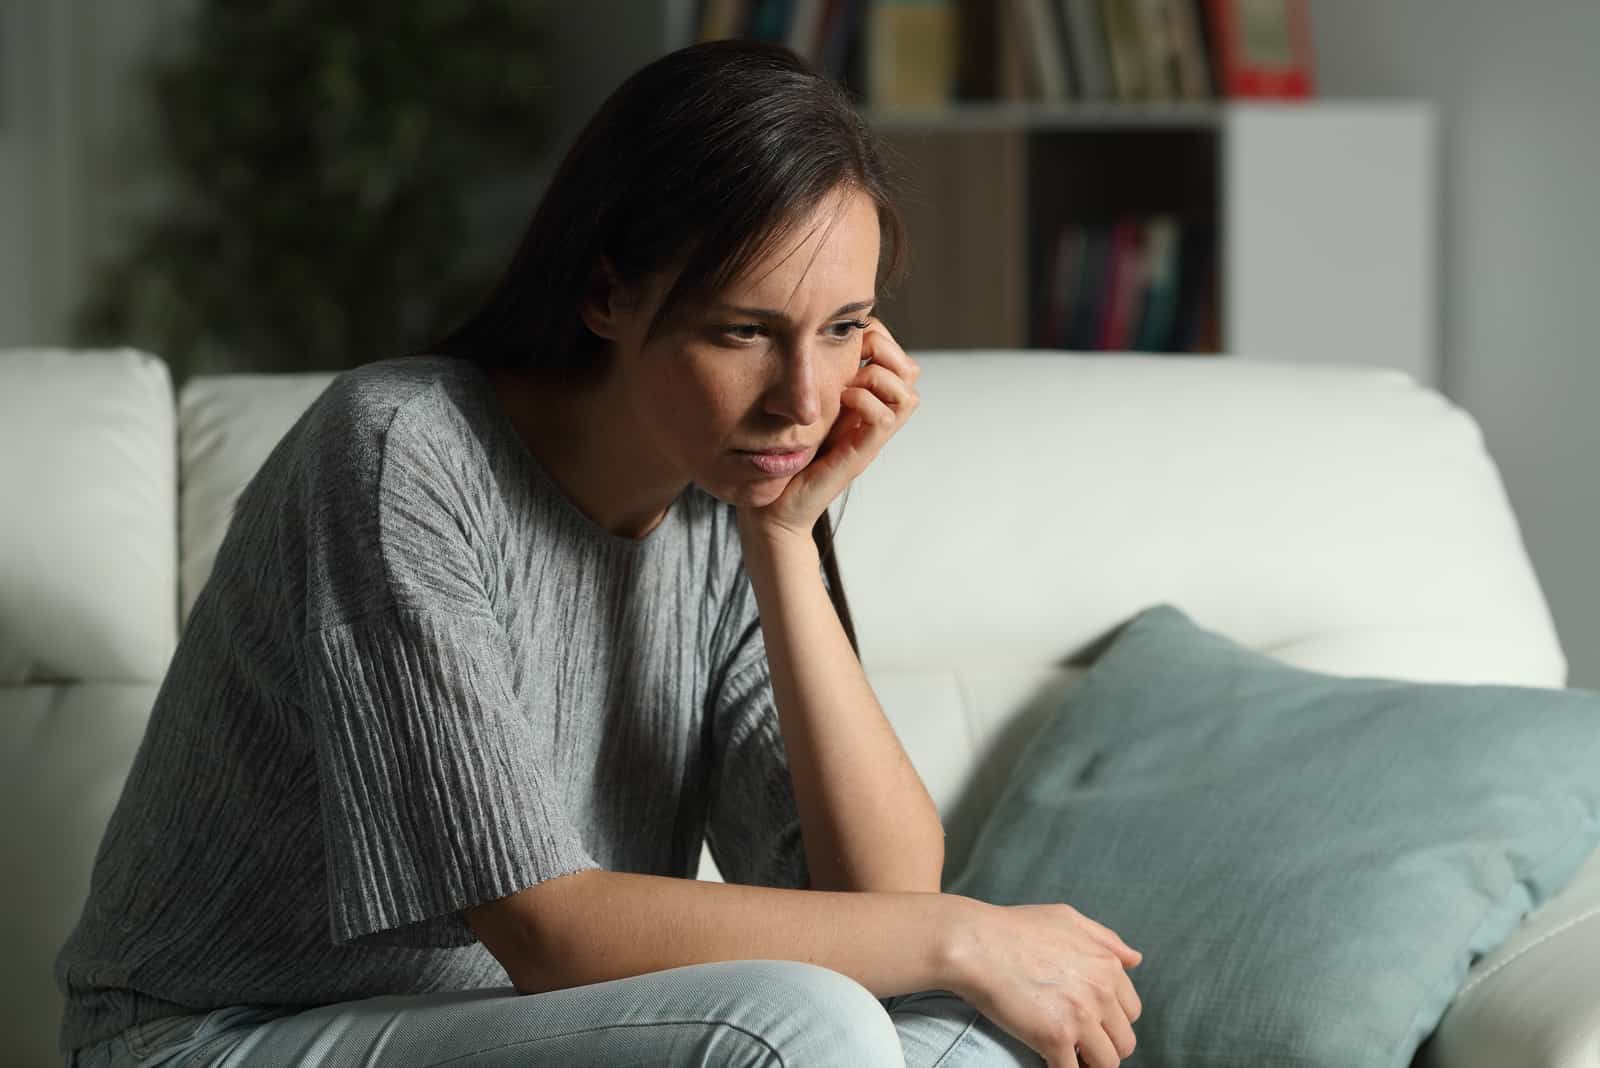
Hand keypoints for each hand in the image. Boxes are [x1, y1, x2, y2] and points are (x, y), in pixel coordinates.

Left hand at [735, 317, 919, 543]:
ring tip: (846, 384)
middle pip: (910, 371)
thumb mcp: (801, 408)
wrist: (773, 508)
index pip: (897, 359)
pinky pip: (884, 418)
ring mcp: (869, 438)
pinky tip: (842, 400)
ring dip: (878, 376)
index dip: (880, 337)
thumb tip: (810, 342)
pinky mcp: (859, 455)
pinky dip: (867, 401)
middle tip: (851, 357)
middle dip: (884, 350)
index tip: (848, 336)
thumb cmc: (782, 458)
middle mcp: (872, 419)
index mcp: (863, 404)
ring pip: (907, 393)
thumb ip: (814, 382)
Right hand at [943, 897, 1142, 1067]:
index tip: (1090, 1023)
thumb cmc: (1014, 928)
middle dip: (1103, 1045)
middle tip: (1078, 1044)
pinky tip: (1048, 1062)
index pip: (1131, 1011)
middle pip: (1124, 1041)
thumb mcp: (1066, 918)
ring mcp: (1081, 1017)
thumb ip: (1105, 938)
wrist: (974, 943)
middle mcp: (1101, 992)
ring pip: (1107, 1064)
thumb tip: (1136, 959)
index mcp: (1108, 966)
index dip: (1110, 1020)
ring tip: (1067, 1057)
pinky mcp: (1055, 1038)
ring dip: (1088, 1064)